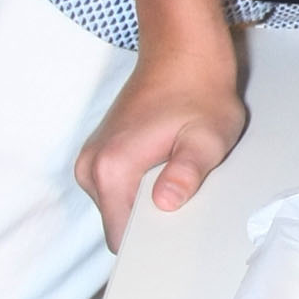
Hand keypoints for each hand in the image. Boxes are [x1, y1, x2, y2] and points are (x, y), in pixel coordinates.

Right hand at [74, 38, 245, 249]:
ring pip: (120, 207)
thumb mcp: (207, 137)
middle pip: (120, 224)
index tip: (176, 243)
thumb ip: (186, 172)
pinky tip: (168, 168)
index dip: (150, 245)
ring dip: (149, 202)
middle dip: (153, 221)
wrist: (183, 53)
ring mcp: (92, 160)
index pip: (121, 238)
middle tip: (188, 198)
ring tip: (179, 175)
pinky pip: (120, 189)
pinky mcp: (101, 153)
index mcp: (111, 168)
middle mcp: (91, 167)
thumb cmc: (200, 91)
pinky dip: (143, 187)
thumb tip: (164, 203)